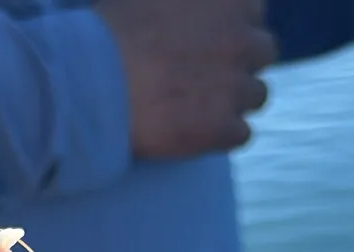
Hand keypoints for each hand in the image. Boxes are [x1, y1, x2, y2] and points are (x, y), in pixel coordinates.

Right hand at [95, 0, 278, 157]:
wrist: (90, 84)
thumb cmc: (107, 34)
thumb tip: (182, 15)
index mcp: (228, 0)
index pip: (254, 12)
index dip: (232, 29)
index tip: (210, 44)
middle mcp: (240, 39)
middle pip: (263, 53)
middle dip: (240, 64)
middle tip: (207, 80)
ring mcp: (234, 86)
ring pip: (256, 96)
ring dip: (234, 102)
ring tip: (200, 111)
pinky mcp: (220, 128)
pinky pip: (242, 135)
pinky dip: (222, 136)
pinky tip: (195, 134)